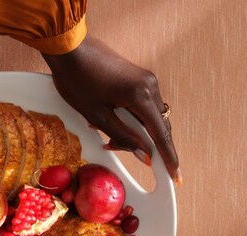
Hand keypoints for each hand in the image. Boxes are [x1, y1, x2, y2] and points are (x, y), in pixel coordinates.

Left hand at [43, 35, 180, 182]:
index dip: (169, 158)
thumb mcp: (98, 115)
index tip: (176, 176)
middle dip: (139, 143)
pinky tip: (109, 120)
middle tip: (112, 146)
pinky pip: (142, 106)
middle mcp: (150, 86)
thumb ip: (123, 137)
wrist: (70, 49)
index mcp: (141, 96)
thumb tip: (144, 154)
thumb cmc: (77, 80)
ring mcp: (146, 81)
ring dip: (132, 131)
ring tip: (104, 133)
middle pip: (156, 127)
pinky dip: (130, 119)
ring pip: (148, 118)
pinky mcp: (139, 79)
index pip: (161, 134)